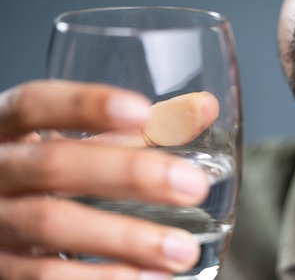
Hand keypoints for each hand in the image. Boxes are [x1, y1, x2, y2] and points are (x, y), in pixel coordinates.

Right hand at [0, 80, 218, 279]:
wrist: (0, 223)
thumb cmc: (49, 177)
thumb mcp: (80, 146)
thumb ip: (139, 130)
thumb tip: (203, 108)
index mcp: (9, 131)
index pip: (34, 103)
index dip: (84, 105)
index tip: (143, 111)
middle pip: (52, 164)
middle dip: (129, 174)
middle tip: (193, 185)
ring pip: (50, 224)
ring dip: (125, 238)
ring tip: (182, 249)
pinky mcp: (1, 270)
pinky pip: (43, 277)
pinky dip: (101, 279)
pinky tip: (150, 278)